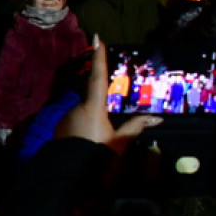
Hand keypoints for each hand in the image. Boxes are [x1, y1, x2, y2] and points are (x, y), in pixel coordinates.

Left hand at [55, 36, 161, 154]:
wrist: (67, 176)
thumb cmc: (96, 156)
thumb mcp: (120, 143)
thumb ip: (135, 128)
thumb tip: (156, 118)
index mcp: (92, 107)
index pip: (98, 77)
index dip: (99, 58)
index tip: (97, 39)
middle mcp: (76, 108)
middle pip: (92, 101)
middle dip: (102, 109)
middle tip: (109, 128)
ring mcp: (65, 119)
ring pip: (84, 114)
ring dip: (93, 123)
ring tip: (99, 143)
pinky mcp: (59, 131)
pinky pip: (76, 125)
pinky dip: (84, 130)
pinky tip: (89, 145)